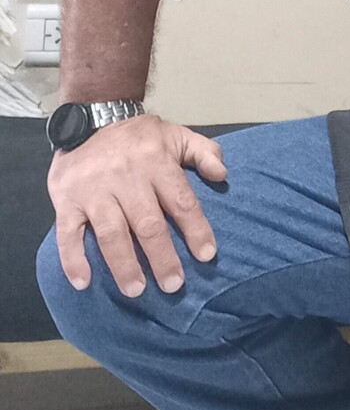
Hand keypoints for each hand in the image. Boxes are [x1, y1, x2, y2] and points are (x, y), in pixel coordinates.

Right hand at [47, 114, 227, 297]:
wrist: (91, 118)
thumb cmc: (140, 137)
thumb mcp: (176, 135)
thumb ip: (204, 152)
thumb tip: (222, 174)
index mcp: (156, 162)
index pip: (181, 201)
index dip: (195, 230)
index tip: (207, 255)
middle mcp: (126, 177)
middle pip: (147, 224)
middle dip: (162, 258)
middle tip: (174, 285)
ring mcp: (94, 190)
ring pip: (111, 233)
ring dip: (124, 265)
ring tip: (136, 290)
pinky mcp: (67, 199)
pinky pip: (68, 233)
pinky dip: (73, 260)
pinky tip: (83, 283)